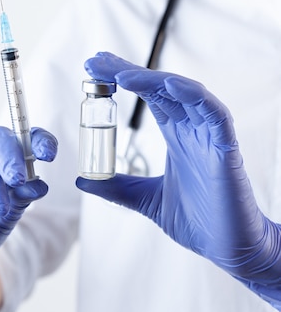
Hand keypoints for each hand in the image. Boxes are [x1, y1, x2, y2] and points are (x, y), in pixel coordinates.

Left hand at [77, 51, 280, 309]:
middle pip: (160, 89)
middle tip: (96, 61)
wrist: (229, 250)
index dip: (123, 79)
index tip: (92, 68)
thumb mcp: (144, 199)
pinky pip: (215, 115)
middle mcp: (192, 131)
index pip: (148, 97)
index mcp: (176, 137)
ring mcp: (210, 138)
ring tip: (120, 74)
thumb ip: (116, 187)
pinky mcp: (227, 152)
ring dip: (153, 80)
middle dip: (128, 72)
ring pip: (184, 95)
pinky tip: (169, 85)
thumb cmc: (197, 222)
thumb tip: (82, 180)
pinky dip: (194, 97)